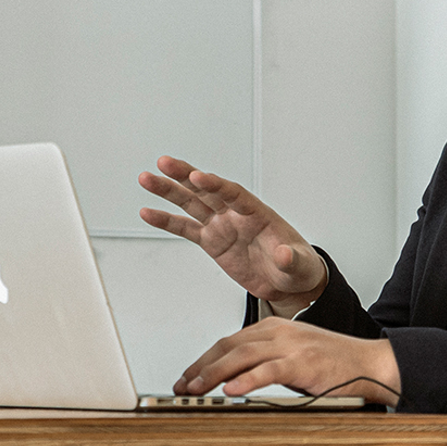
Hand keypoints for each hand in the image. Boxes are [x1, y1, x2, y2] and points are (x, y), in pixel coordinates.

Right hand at [138, 156, 327, 311]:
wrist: (287, 282)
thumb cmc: (297, 267)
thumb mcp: (299, 266)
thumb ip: (291, 259)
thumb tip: (284, 255)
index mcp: (258, 213)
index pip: (234, 194)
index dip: (216, 185)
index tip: (198, 177)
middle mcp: (236, 214)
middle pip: (207, 190)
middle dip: (185, 176)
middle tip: (164, 163)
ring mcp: (222, 225)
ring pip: (191, 204)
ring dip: (169, 191)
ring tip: (146, 179)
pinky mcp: (212, 242)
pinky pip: (186, 229)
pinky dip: (167, 221)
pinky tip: (148, 212)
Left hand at [174, 317, 400, 405]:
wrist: (369, 363)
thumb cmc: (333, 363)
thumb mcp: (293, 356)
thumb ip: (266, 362)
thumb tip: (235, 380)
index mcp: (274, 328)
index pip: (229, 341)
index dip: (204, 359)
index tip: (187, 376)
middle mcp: (279, 332)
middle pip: (229, 346)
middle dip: (201, 367)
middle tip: (182, 386)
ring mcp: (291, 346)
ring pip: (242, 356)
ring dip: (214, 374)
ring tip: (196, 388)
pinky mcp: (303, 363)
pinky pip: (269, 371)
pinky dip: (247, 381)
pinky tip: (231, 391)